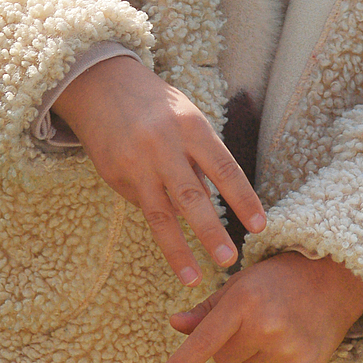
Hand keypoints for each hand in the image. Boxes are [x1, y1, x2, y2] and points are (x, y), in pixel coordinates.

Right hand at [53, 56, 264, 286]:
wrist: (102, 85)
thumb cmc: (158, 107)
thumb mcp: (188, 120)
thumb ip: (201, 159)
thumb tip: (213, 205)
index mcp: (192, 127)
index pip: (225, 169)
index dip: (244, 200)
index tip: (260, 227)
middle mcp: (163, 145)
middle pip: (192, 196)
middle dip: (211, 232)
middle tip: (229, 260)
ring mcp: (136, 161)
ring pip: (160, 214)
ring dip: (178, 250)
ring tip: (193, 278)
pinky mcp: (114, 173)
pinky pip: (141, 204)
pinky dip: (156, 215)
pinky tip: (162, 222)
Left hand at [157, 252, 362, 362]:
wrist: (332, 279)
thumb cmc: (278, 280)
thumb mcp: (239, 285)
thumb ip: (206, 310)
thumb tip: (175, 324)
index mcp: (244, 302)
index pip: (205, 340)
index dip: (182, 362)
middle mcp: (265, 327)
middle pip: (223, 360)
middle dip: (231, 345)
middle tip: (254, 321)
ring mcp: (288, 349)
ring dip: (254, 357)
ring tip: (275, 329)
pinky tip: (290, 341)